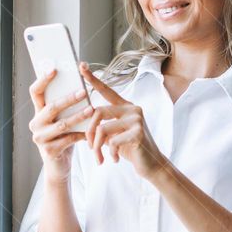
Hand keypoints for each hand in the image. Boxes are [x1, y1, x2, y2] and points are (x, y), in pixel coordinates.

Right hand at [28, 68, 93, 182]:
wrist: (58, 166)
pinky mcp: (49, 151)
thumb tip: (80, 85)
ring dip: (78, 116)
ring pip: (62, 124)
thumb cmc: (62, 138)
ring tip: (92, 110)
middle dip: (68, 99)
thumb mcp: (61, 121)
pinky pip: (68, 139)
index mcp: (38, 112)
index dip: (43, 80)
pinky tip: (91, 132)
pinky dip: (81, 135)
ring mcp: (40, 138)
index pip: (35, 92)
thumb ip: (65, 107)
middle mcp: (35, 124)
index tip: (54, 69)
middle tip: (83, 91)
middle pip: (51, 107)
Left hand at [79, 61, 165, 179]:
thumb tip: (82, 121)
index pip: (106, 90)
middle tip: (90, 148)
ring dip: (97, 147)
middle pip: (97, 112)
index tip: (81, 66)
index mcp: (125, 106)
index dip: (93, 79)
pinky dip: (110, 154)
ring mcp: (136, 119)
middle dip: (89, 132)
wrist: (150, 164)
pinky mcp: (138, 133)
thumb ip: (102, 125)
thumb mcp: (114, 134)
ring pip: (102, 129)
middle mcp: (132, 108)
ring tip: (100, 158)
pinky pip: (112, 142)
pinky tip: (115, 159)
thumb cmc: (130, 148)